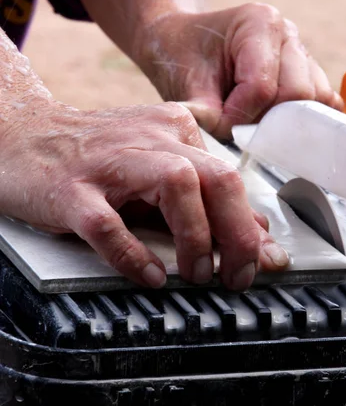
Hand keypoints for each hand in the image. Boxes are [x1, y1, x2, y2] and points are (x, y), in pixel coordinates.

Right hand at [0, 101, 288, 289]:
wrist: (23, 135)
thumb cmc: (95, 157)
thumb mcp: (156, 168)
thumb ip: (204, 198)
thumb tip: (256, 231)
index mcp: (173, 130)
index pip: (228, 177)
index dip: (251, 226)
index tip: (262, 261)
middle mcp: (148, 139)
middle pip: (216, 176)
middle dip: (238, 233)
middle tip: (236, 274)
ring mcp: (109, 163)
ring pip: (176, 186)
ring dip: (196, 239)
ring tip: (197, 273)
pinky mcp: (72, 190)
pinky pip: (110, 225)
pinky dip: (135, 256)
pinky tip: (151, 276)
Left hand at [137, 3, 342, 138]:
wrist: (183, 44)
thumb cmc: (183, 58)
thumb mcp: (185, 83)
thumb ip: (208, 114)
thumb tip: (230, 139)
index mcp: (258, 22)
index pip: (263, 86)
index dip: (239, 116)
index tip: (218, 124)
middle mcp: (288, 35)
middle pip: (298, 94)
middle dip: (265, 120)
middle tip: (236, 127)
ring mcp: (303, 55)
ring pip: (314, 102)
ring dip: (284, 123)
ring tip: (251, 121)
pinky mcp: (311, 76)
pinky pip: (323, 105)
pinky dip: (302, 121)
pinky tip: (273, 124)